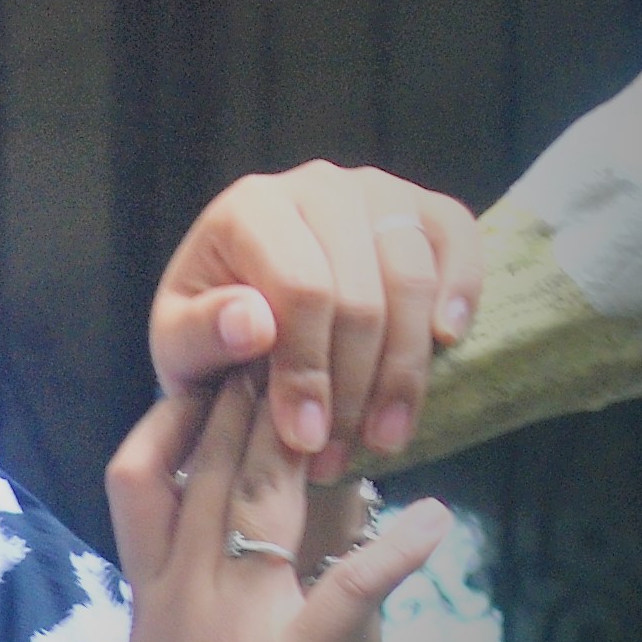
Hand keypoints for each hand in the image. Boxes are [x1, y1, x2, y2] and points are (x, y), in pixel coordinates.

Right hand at [87, 374, 448, 641]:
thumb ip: (172, 627)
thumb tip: (195, 594)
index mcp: (148, 597)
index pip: (146, 480)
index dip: (176, 418)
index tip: (204, 370)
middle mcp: (184, 594)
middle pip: (209, 467)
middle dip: (244, 392)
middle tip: (277, 326)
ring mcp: (234, 625)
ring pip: (265, 502)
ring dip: (308, 437)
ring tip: (348, 381)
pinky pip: (348, 588)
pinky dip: (397, 547)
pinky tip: (438, 517)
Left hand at [149, 163, 484, 476]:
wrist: (253, 307)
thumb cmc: (212, 328)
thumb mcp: (180, 342)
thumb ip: (201, 333)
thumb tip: (253, 324)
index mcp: (250, 208)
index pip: (300, 289)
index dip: (307, 369)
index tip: (303, 435)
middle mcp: (318, 186)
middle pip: (361, 295)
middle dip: (352, 388)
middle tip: (336, 454)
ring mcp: (376, 192)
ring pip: (412, 281)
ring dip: (404, 372)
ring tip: (382, 437)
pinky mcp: (424, 207)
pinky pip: (459, 241)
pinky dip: (462, 291)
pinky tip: (447, 345)